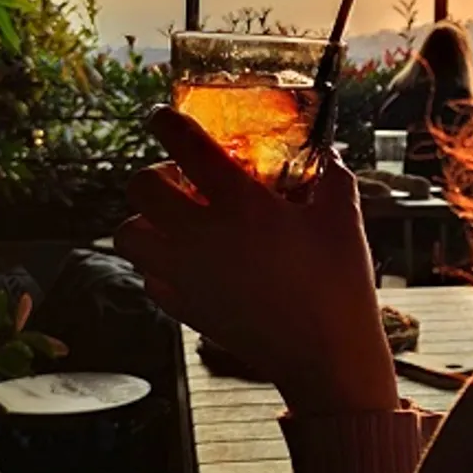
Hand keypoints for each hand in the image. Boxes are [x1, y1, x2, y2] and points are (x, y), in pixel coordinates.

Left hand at [115, 105, 398, 413]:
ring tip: (176, 222)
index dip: (166, 122)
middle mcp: (201, 235)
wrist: (326, 355)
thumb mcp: (344, 217)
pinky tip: (188, 262)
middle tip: (181, 180)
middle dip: (153, 174)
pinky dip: (158, 264)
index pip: (185, 146)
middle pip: (140, 188)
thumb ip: (332, 176)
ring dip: (145, 221)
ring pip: (129, 235)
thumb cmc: (338, 283)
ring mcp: (187, 274)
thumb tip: (328, 154)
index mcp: (240, 203)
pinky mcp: (185, 307)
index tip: (162, 117)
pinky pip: (148, 276)